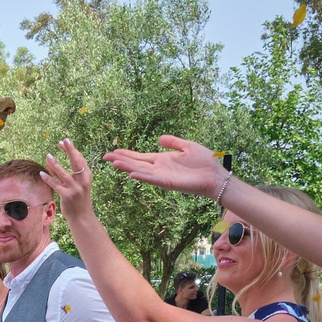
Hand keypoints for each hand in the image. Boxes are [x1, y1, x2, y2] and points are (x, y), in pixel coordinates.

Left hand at [41, 140, 96, 220]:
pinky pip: (55, 185)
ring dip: (55, 164)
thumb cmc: (78, 199)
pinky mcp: (67, 196)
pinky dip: (48, 179)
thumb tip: (51, 161)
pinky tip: (42, 173)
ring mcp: (75, 188)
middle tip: (63, 140)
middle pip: (76, 162)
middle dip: (70, 150)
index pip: (80, 159)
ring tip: (48, 155)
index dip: (72, 149)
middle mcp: (83, 181)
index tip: (64, 141)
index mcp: (87, 176)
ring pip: (63, 173)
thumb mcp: (76, 185)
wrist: (82, 217)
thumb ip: (65, 174)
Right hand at [103, 134, 230, 199]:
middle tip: (105, 156)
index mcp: (162, 160)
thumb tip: (158, 138)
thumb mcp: (187, 146)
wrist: (216, 175)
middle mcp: (159, 168)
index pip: (140, 157)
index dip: (126, 154)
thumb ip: (172, 142)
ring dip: (127, 167)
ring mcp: (162, 176)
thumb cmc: (205, 162)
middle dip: (121, 160)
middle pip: (136, 163)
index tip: (113, 151)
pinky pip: (152, 179)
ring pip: (140, 171)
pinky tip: (132, 174)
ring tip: (114, 163)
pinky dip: (142, 177)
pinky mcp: (169, 183)